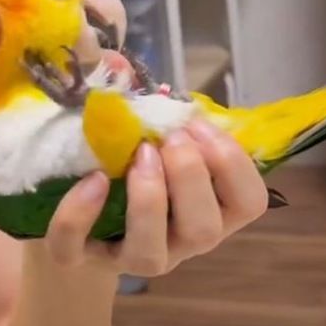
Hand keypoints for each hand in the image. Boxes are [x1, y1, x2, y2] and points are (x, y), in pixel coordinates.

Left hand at [43, 120, 268, 274]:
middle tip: (170, 140)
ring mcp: (130, 258)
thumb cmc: (130, 169)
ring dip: (149, 198)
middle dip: (191, 176)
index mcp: (209, 212)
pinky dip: (81, 213)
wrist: (76, 214)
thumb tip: (119, 66)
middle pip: (205, 230)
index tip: (200, 127)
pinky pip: (76, 248)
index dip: (233, 163)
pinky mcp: (81, 259)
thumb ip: (152, 109)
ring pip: (151, 255)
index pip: (249, 202)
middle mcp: (179, 244)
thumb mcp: (151, 137)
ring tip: (139, 155)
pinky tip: (93, 180)